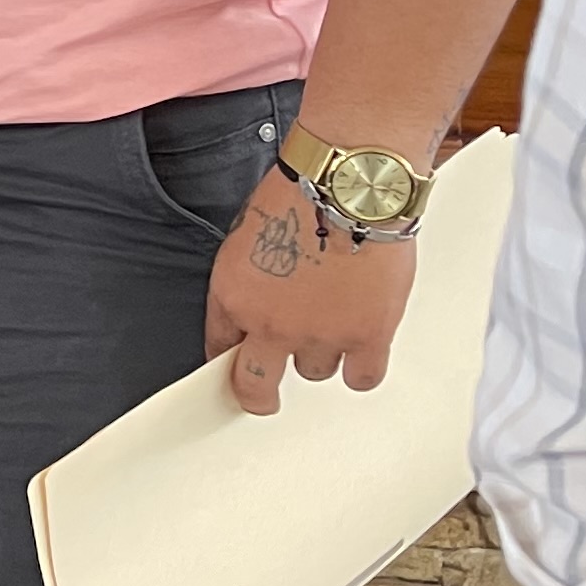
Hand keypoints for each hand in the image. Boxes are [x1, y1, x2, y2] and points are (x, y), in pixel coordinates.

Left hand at [207, 168, 416, 416]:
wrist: (347, 186)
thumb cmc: (299, 197)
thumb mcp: (244, 238)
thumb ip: (243, 284)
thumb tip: (247, 313)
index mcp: (233, 296)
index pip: (219, 346)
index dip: (227, 357)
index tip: (234, 364)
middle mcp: (270, 324)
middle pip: (255, 385)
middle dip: (255, 395)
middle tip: (261, 398)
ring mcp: (319, 334)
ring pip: (313, 372)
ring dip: (320, 354)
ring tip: (332, 319)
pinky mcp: (367, 335)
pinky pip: (361, 378)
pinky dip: (360, 369)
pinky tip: (358, 353)